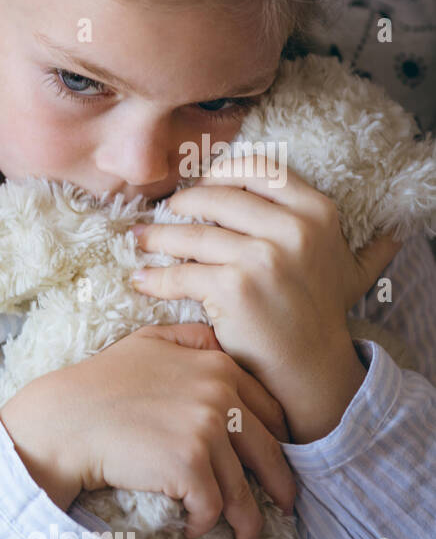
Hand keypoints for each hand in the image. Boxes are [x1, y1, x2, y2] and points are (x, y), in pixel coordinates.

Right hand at [0, 323, 296, 538]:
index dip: (278, 439)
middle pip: (268, 450)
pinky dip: (205, 523)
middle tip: (283, 505)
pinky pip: (212, 506)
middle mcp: (220, 395)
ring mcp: (206, 431)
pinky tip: (195, 529)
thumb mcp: (146, 342)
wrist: (63, 420)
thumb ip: (190, 338)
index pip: (269, 410)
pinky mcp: (189, 465)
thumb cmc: (97, 383)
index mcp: (217, 366)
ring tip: (245, 535)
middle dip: (279, 483)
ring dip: (246, 518)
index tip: (276, 462)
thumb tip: (219, 339)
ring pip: (242, 486)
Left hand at [129, 156, 400, 441]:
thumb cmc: (319, 316)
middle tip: (159, 214)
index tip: (197, 186)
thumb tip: (398, 232)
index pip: (256, 170)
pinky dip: (153, 277)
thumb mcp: (350, 272)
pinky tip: (140, 279)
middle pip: (215, 197)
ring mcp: (262, 258)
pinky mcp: (233, 288)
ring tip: (139, 239)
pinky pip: (179, 274)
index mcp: (316, 212)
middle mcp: (293, 229)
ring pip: (190, 235)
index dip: (218, 174)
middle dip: (180, 204)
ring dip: (156, 237)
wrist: (309, 368)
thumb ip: (365, 247)